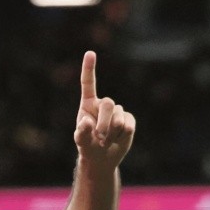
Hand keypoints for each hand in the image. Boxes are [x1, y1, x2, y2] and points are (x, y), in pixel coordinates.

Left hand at [74, 51, 135, 168]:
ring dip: (111, 133)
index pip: (88, 83)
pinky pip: (128, 125)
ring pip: (119, 117)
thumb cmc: (87, 146)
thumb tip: (86, 122)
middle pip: (108, 104)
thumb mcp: (80, 141)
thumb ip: (81, 132)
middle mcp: (103, 104)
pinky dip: (122, 136)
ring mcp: (117, 111)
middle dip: (103, 124)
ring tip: (106, 141)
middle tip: (99, 138)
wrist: (101, 156)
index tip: (90, 52)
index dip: (89, 68)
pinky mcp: (129, 119)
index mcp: (88, 104)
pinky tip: (117, 139)